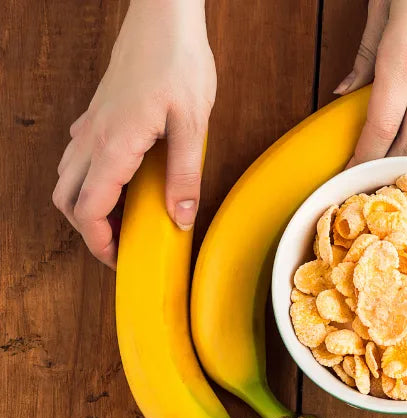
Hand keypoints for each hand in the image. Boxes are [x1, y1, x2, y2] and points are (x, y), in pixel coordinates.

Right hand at [53, 0, 215, 267]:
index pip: (89, 210)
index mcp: (114, 146)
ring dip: (88, 205)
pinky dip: (91, 179)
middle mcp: (93, 138)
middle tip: (122, 245)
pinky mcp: (99, 114)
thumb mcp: (193, 124)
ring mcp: (92, 125)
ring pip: (69, 178)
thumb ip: (186, 174)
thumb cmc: (179, 63)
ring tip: (125, 219)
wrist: (163, 19)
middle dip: (89, 231)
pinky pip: (81, 155)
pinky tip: (124, 180)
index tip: (121, 260)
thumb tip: (181, 217)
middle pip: (68, 200)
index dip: (100, 244)